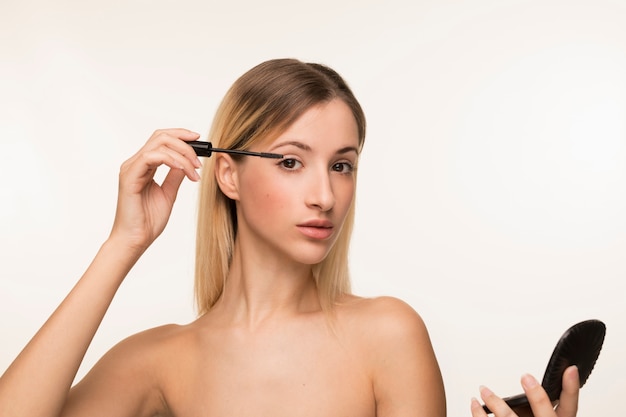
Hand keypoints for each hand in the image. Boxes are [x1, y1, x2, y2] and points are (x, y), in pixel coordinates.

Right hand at [109, 128, 201, 250]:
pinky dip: (170, 159)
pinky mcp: (129, 177)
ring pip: (158, 144)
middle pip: (161, 136)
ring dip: (182, 154)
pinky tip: (182, 169)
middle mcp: (135, 164)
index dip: (181, 135)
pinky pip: (151, 157)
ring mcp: (131, 168)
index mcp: (143, 166)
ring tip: (194, 170)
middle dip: (185, 142)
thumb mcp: (169, 194)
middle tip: (199, 160)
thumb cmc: (148, 221)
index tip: (199, 141)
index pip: (161, 139)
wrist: (136, 240)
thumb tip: (187, 163)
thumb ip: (175, 176)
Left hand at [471, 366, 579, 416]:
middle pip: (544, 416)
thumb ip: (537, 408)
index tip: (570, 369)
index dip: (571, 389)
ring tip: (483, 389)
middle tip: (527, 377)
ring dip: (495, 402)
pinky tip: (474, 405)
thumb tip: (529, 386)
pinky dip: (478, 414)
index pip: (570, 407)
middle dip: (537, 397)